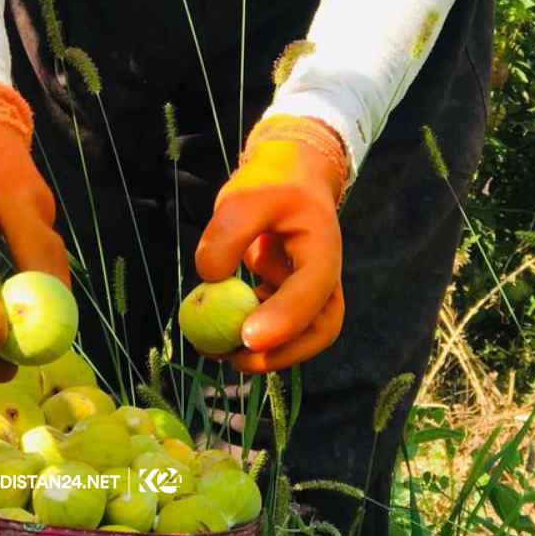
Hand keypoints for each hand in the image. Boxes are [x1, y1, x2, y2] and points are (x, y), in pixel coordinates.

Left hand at [194, 118, 348, 372]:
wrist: (290, 177)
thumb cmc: (272, 182)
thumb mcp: (246, 196)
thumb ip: (228, 233)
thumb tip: (210, 279)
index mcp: (323, 248)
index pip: (312, 292)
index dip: (284, 319)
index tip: (248, 338)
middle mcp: (324, 277)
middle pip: (320, 329)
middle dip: (282, 352)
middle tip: (237, 359)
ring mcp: (309, 290)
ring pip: (300, 335)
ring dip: (264, 352)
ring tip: (215, 350)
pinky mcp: (288, 298)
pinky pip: (275, 326)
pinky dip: (249, 336)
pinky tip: (215, 336)